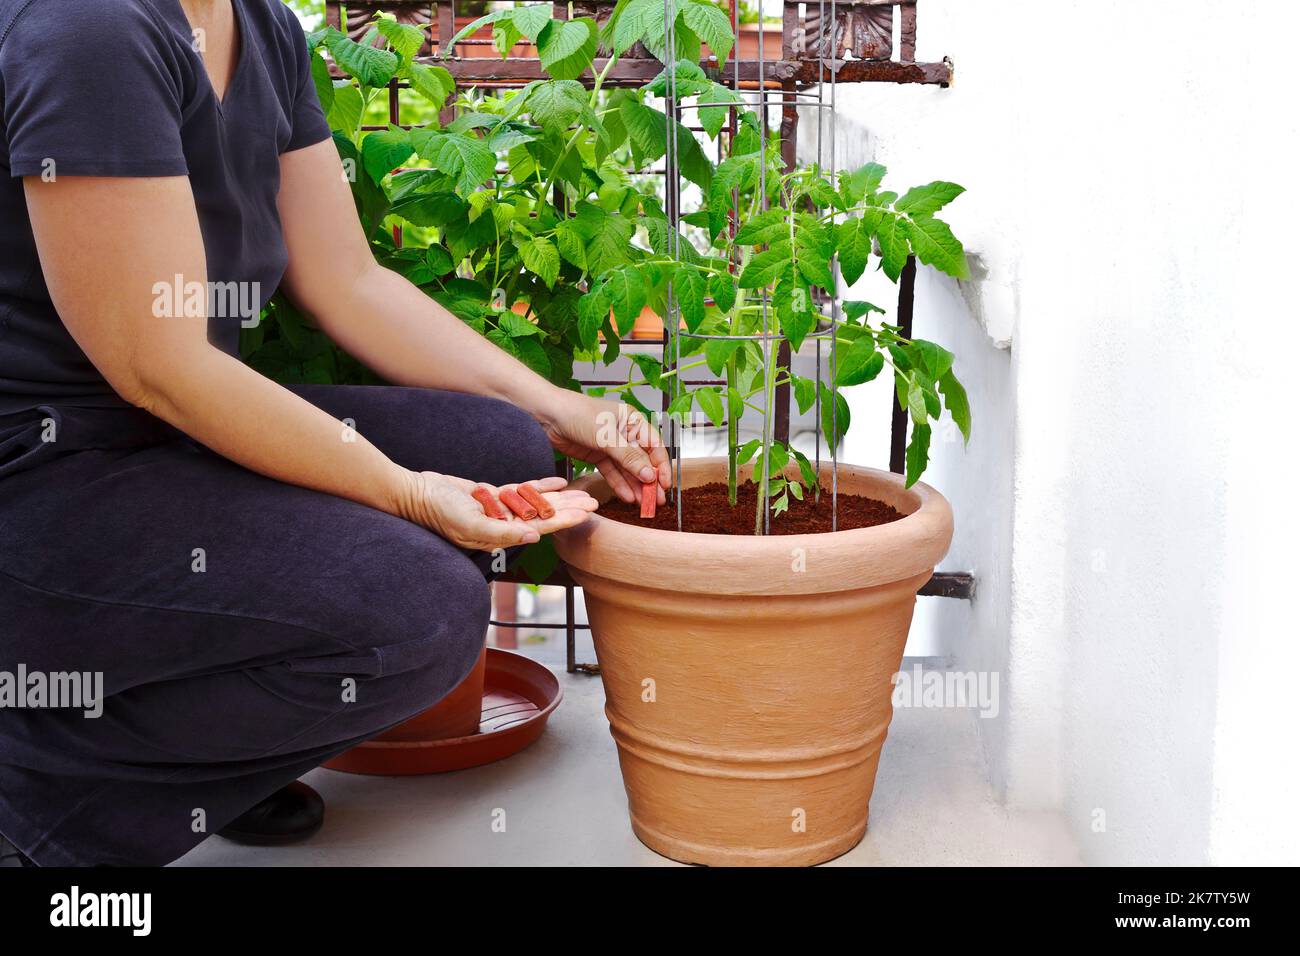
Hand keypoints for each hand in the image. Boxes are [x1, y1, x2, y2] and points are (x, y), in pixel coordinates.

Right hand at [396, 472, 596, 551]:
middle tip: (595, 502)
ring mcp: (498, 510)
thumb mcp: (469, 525)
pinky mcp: (491, 496)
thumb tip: (533, 537)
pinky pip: (521, 491)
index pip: (540, 528)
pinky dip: (539, 486)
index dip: (564, 521)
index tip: (586, 514)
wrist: (417, 494)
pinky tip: (558, 481)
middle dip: (569, 509)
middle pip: (544, 516)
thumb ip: (501, 533)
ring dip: (559, 498)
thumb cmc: (439, 513)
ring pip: (536, 503)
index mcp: (501, 535)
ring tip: (582, 492)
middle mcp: (503, 525)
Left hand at [538, 391, 671, 504]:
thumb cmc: (577, 414)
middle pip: (642, 461)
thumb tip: (649, 475)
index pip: (654, 446)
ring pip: (627, 470)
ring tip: (643, 504)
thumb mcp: (607, 436)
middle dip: (650, 481)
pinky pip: (612, 473)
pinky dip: (619, 484)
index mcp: (633, 421)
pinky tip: (627, 497)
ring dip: (636, 486)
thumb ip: (629, 457)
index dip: (661, 466)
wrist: (547, 415)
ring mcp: (611, 446)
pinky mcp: (598, 456)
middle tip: (656, 500)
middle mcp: (625, 433)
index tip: (665, 484)